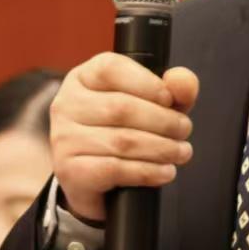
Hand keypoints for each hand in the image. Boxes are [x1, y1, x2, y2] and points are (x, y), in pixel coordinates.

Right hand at [51, 54, 198, 223]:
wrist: (93, 180)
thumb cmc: (122, 134)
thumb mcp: (151, 106)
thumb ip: (173, 90)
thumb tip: (183, 81)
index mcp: (83, 78)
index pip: (111, 69)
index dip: (147, 83)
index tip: (170, 100)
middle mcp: (66, 105)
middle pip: (121, 108)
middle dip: (163, 121)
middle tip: (184, 131)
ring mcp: (64, 139)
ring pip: (122, 141)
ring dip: (162, 148)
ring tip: (181, 152)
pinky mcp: (70, 171)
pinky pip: (115, 169)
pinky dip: (148, 172)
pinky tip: (165, 172)